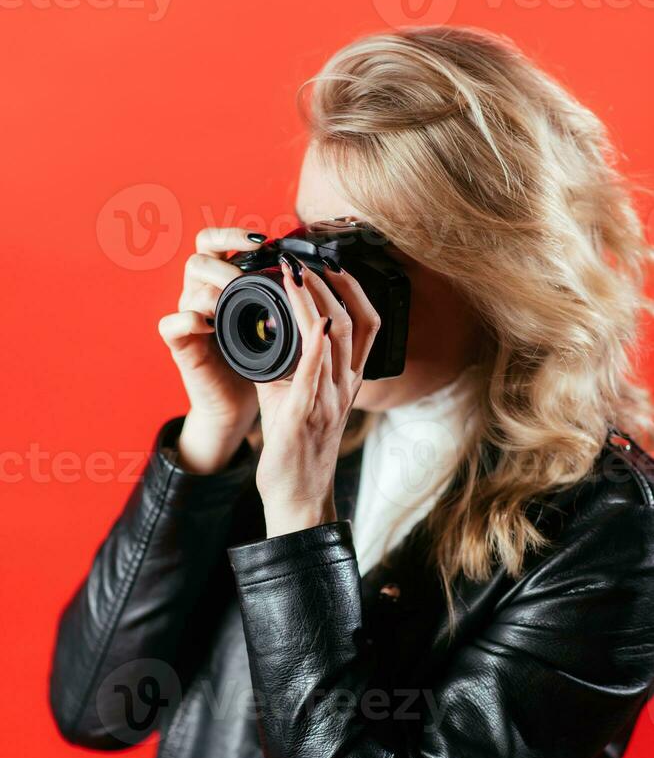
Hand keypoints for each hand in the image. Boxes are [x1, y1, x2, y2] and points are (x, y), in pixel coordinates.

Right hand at [158, 228, 265, 472]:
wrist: (240, 404)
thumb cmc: (260, 362)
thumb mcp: (276, 323)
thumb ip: (285, 296)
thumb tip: (317, 268)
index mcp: (223, 284)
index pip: (216, 243)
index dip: (232, 234)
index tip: (263, 240)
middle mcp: (201, 295)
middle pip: (199, 257)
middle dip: (224, 261)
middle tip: (247, 277)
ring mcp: (188, 318)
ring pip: (188, 287)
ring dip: (213, 288)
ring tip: (234, 297)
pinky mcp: (179, 345)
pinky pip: (171, 324)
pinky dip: (189, 320)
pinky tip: (210, 324)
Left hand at [255, 253, 380, 537]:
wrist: (297, 499)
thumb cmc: (296, 450)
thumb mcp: (294, 397)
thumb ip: (285, 364)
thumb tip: (265, 328)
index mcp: (347, 381)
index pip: (367, 325)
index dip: (353, 289)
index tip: (330, 263)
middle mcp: (346, 387)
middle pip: (357, 322)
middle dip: (334, 283)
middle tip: (308, 258)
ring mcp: (331, 400)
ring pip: (339, 338)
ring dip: (318, 300)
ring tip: (296, 273)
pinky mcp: (309, 414)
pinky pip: (318, 372)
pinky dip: (316, 342)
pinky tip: (311, 319)